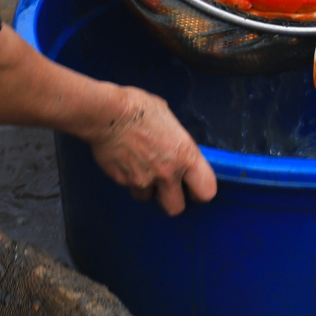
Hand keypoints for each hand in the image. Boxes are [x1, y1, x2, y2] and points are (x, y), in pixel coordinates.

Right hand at [83, 86, 216, 215]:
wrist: (109, 114)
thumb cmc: (141, 108)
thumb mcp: (168, 120)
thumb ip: (174, 139)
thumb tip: (172, 142)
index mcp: (185, 155)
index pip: (206, 191)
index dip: (200, 192)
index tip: (194, 187)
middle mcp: (168, 173)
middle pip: (176, 208)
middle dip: (171, 199)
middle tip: (166, 185)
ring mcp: (144, 180)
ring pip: (148, 198)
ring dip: (147, 189)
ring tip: (141, 169)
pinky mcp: (123, 182)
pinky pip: (130, 187)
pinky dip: (129, 180)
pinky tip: (125, 163)